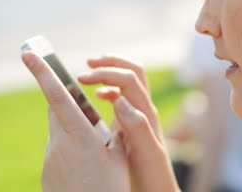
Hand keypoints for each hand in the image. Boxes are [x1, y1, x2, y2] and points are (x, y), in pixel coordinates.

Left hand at [22, 51, 129, 191]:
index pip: (58, 96)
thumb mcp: (118, 155)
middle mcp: (60, 143)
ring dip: (72, 130)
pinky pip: (57, 148)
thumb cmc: (110, 187)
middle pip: (57, 110)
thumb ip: (109, 131)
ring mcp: (51, 157)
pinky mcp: (48, 170)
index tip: (28, 54)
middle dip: (67, 103)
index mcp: (80, 135)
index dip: (43, 72)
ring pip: (58, 130)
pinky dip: (69, 148)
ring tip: (93, 154)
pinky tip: (84, 167)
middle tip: (87, 114)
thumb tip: (104, 118)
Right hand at [78, 55, 179, 191]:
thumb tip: (120, 100)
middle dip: (111, 62)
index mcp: (146, 114)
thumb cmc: (153, 175)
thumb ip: (137, 126)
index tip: (83, 78)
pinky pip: (123, 97)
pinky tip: (98, 97)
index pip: (129, 79)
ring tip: (90, 73)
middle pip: (133, 71)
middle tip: (88, 63)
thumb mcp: (146, 152)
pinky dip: (109, 90)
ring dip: (111, 71)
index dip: (106, 72)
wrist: (158, 190)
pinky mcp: (133, 123)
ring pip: (129, 81)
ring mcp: (139, 115)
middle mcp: (145, 110)